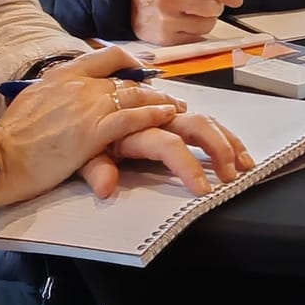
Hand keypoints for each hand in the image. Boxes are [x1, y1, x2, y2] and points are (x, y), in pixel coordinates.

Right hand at [0, 57, 186, 225]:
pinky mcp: (94, 131)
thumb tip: (64, 100)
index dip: (128, 63)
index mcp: (60, 75)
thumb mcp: (31, 103)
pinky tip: (167, 118)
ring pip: (135, 96)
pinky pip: (133, 118)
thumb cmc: (10, 139)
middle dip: (150, 88)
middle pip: (125, 78)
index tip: (141, 72)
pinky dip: (153, 116)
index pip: (103, 57)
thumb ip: (53, 96)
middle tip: (167, 96)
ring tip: (175, 109)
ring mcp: (87, 106)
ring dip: (160, 103)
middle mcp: (77, 84)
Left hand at [79, 107, 256, 200]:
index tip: (203, 189)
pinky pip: (195, 117)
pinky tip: (230, 142)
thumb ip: (96, 169)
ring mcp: (159, 116)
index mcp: (131, 127)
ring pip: (200, 119)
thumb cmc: (71, 142)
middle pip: (194, 125)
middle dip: (219, 147)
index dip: (187, 165)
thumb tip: (107, 188)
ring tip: (244, 162)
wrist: (59, 117)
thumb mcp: (78, 158)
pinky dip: (217, 130)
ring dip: (226, 139)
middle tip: (232, 174)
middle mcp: (150, 117)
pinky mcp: (163, 116)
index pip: (168, 144)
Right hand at [130, 0, 243, 42]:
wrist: (132, 3)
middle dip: (216, 5)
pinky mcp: (166, 37)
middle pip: (212, 7)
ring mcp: (166, 19)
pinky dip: (195, 30)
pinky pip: (196, 36)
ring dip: (206, 19)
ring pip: (207, 24)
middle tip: (207, 2)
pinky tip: (184, 22)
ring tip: (193, 12)